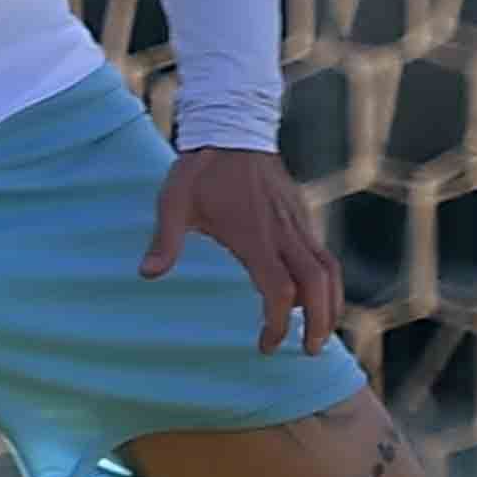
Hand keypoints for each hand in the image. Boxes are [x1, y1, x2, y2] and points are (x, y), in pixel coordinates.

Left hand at [143, 144, 342, 354]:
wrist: (233, 126)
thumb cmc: (201, 168)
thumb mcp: (174, 202)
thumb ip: (164, 240)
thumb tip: (146, 274)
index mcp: (255, 235)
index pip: (278, 289)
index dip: (276, 323)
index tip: (266, 345)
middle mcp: (283, 231)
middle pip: (318, 285)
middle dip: (320, 321)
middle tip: (309, 350)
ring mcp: (297, 222)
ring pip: (328, 269)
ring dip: (330, 303)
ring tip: (319, 332)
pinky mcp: (301, 214)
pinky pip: (322, 254)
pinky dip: (324, 281)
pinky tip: (311, 297)